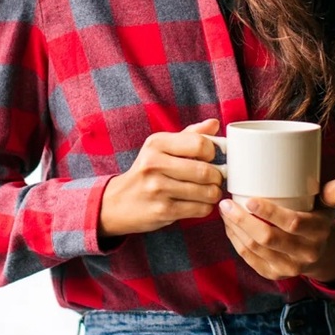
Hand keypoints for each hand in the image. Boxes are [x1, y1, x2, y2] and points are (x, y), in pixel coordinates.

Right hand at [99, 119, 225, 237]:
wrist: (118, 202)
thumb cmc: (146, 171)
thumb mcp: (161, 148)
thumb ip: (189, 135)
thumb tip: (215, 123)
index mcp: (156, 143)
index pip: (199, 143)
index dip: (212, 151)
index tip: (211, 157)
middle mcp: (154, 164)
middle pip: (204, 170)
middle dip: (217, 176)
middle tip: (216, 178)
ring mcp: (158, 189)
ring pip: (206, 192)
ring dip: (214, 193)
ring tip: (209, 191)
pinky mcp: (163, 211)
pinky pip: (200, 209)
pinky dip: (206, 207)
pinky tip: (198, 203)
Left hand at [218, 179, 334, 283]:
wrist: (318, 255)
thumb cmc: (316, 220)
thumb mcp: (326, 207)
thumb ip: (331, 194)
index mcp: (317, 234)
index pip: (292, 223)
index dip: (270, 213)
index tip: (250, 200)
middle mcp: (303, 254)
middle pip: (268, 238)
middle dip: (243, 220)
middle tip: (227, 203)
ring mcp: (287, 268)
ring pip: (255, 248)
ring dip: (235, 229)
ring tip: (225, 211)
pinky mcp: (273, 275)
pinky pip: (249, 258)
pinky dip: (235, 241)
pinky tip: (229, 226)